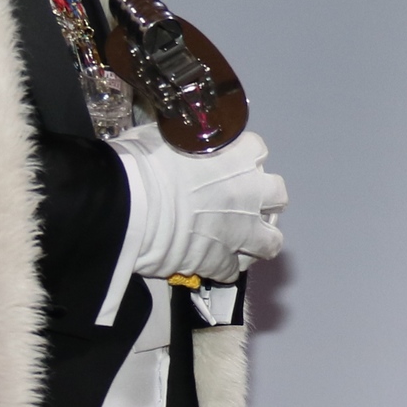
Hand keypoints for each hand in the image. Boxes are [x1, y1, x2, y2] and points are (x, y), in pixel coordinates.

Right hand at [114, 130, 286, 288]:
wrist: (129, 204)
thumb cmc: (144, 161)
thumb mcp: (169, 136)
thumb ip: (189, 144)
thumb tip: (182, 145)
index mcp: (240, 155)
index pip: (257, 151)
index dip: (243, 160)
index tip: (229, 166)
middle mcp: (250, 192)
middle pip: (277, 197)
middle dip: (264, 202)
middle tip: (244, 205)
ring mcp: (240, 230)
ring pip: (270, 242)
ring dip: (257, 242)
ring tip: (239, 242)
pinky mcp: (221, 261)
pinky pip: (232, 270)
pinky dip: (222, 268)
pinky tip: (208, 262)